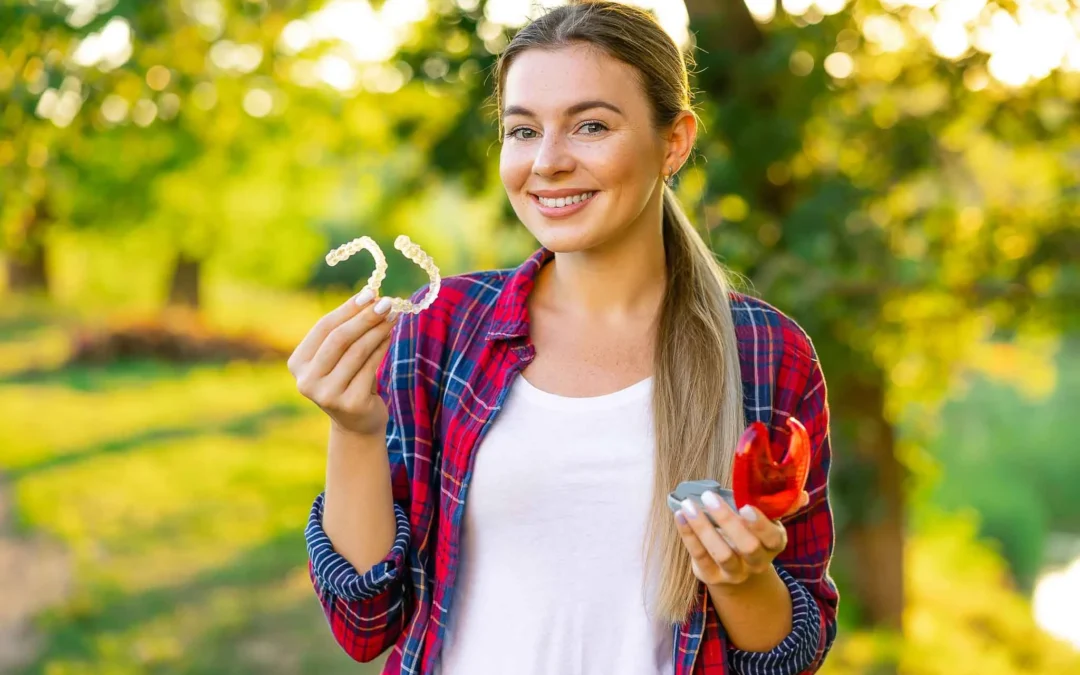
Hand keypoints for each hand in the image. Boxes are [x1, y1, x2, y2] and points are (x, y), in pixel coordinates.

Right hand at [287, 288, 397, 436]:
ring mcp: (327, 395)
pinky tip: (390, 335)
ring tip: (393, 316)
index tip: (370, 293)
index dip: (348, 308)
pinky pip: (371, 367)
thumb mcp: (339, 356)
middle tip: (387, 302)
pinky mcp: (350, 403)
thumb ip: (347, 330)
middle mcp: (307, 381)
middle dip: (365, 317)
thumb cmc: (348, 380)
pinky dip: (382, 347)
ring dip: (378, 330)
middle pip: (339, 339)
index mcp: (297, 364)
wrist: (357, 423)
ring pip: (357, 352)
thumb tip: (371, 296)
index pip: (323, 328)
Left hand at [674, 489, 808, 587]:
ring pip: (721, 553)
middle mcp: (756, 562)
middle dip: (727, 520)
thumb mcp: (767, 523)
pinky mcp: (712, 576)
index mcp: (774, 545)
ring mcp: (734, 573)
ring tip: (688, 505)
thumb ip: (780, 506)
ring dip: (703, 527)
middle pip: (747, 546)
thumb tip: (801, 494)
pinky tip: (680, 516)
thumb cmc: (751, 535)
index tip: (745, 506)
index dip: (760, 524)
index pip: (772, 538)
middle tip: (709, 496)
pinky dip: (688, 535)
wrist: (738, 572)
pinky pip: (699, 556)